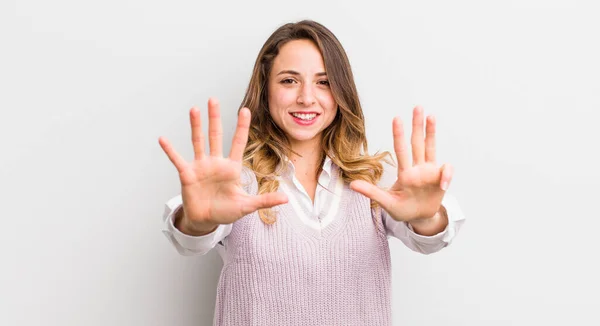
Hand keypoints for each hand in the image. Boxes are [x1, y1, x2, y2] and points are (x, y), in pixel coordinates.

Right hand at [158, 98, 287, 233]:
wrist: (206, 221)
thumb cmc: (226, 211)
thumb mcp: (247, 206)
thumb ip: (265, 200)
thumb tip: (286, 199)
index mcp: (232, 167)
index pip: (238, 142)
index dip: (242, 127)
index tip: (245, 110)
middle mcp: (216, 162)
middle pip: (216, 135)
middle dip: (215, 118)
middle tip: (213, 100)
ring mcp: (200, 166)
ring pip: (198, 142)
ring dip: (196, 126)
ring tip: (194, 109)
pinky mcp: (187, 174)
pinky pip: (177, 160)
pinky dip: (170, 150)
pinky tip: (163, 139)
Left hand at [350, 106, 451, 222]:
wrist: (420, 218)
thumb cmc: (402, 209)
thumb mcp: (386, 202)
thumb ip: (372, 193)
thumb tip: (352, 184)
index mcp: (404, 173)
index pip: (401, 150)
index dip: (399, 135)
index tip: (396, 118)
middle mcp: (417, 168)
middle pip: (417, 142)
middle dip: (417, 125)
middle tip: (417, 107)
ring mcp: (430, 172)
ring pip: (430, 148)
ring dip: (431, 133)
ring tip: (431, 116)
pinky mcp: (441, 179)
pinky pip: (446, 172)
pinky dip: (446, 175)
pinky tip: (443, 184)